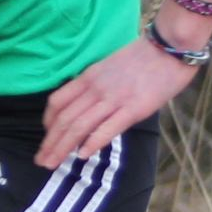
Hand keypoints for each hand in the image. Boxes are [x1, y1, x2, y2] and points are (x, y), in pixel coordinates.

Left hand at [37, 35, 200, 167]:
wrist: (170, 47)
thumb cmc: (145, 57)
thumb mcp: (110, 67)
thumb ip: (97, 85)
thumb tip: (88, 106)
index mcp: (89, 77)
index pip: (57, 102)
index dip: (47, 123)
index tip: (46, 138)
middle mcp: (96, 88)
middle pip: (64, 118)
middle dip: (50, 143)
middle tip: (41, 161)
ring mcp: (113, 99)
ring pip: (78, 126)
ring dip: (62, 147)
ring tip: (52, 164)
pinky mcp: (133, 109)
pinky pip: (107, 128)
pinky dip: (92, 142)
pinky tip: (82, 155)